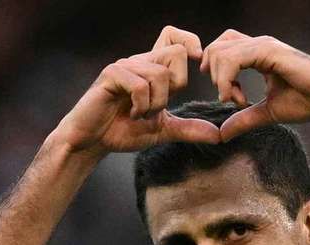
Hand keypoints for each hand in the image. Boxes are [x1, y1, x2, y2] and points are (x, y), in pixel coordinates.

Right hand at [55, 26, 220, 154]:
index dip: (190, 43)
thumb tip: (217, 135)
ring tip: (140, 115)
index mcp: (153, 68)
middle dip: (177, 85)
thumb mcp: (163, 131)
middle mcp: (140, 62)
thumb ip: (189, 130)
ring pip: (160, 74)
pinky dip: (140, 106)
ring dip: (156, 104)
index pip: (175, 37)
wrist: (92, 142)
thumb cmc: (122, 131)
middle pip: (177, 53)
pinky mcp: (111, 75)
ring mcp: (125, 66)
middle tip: (159, 107)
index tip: (196, 66)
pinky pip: (140, 85)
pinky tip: (130, 114)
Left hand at [200, 30, 309, 140]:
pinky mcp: (269, 51)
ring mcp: (263, 45)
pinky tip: (238, 98)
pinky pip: (232, 59)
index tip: (230, 99)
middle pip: (215, 47)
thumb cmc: (309, 101)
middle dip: (213, 75)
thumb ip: (244, 120)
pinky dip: (226, 80)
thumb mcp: (268, 112)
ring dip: (219, 80)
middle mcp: (259, 44)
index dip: (216, 73)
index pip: (222, 49)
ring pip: (219, 52)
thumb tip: (222, 134)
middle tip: (230, 99)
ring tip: (236, 101)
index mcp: (258, 53)